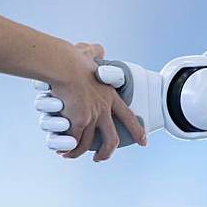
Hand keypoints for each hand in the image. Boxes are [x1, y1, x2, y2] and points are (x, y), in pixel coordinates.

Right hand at [34, 43, 146, 161]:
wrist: (66, 65)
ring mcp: (92, 117)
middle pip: (112, 139)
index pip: (128, 116)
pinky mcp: (78, 122)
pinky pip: (73, 141)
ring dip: (79, 152)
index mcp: (110, 96)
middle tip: (100, 158)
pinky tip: (62, 151)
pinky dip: (67, 148)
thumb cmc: (73, 58)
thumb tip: (97, 48)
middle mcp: (104, 109)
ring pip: (88, 143)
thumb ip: (95, 52)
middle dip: (108, 152)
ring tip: (70, 155)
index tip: (144, 142)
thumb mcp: (90, 54)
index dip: (137, 130)